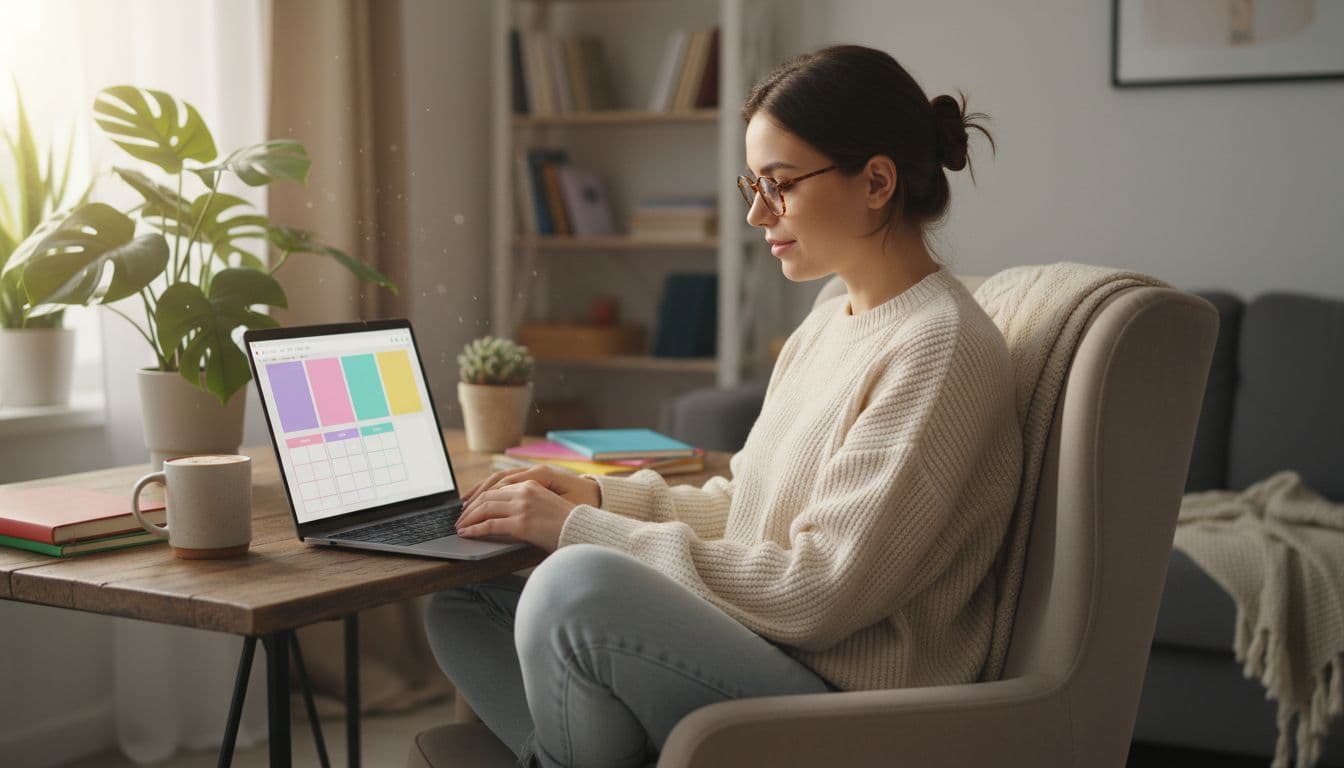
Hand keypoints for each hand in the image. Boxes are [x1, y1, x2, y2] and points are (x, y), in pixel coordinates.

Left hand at [457, 466, 601, 550]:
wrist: (583, 530)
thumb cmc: (568, 522)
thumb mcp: (546, 504)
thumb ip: (526, 503)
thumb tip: (505, 513)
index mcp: (531, 484)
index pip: (496, 488)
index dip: (479, 498)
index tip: (470, 507)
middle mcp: (524, 492)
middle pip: (487, 497)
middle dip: (470, 509)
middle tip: (460, 518)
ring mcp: (522, 507)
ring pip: (485, 509)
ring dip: (469, 519)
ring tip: (460, 527)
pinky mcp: (521, 523)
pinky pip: (490, 525)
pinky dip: (475, 530)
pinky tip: (468, 534)